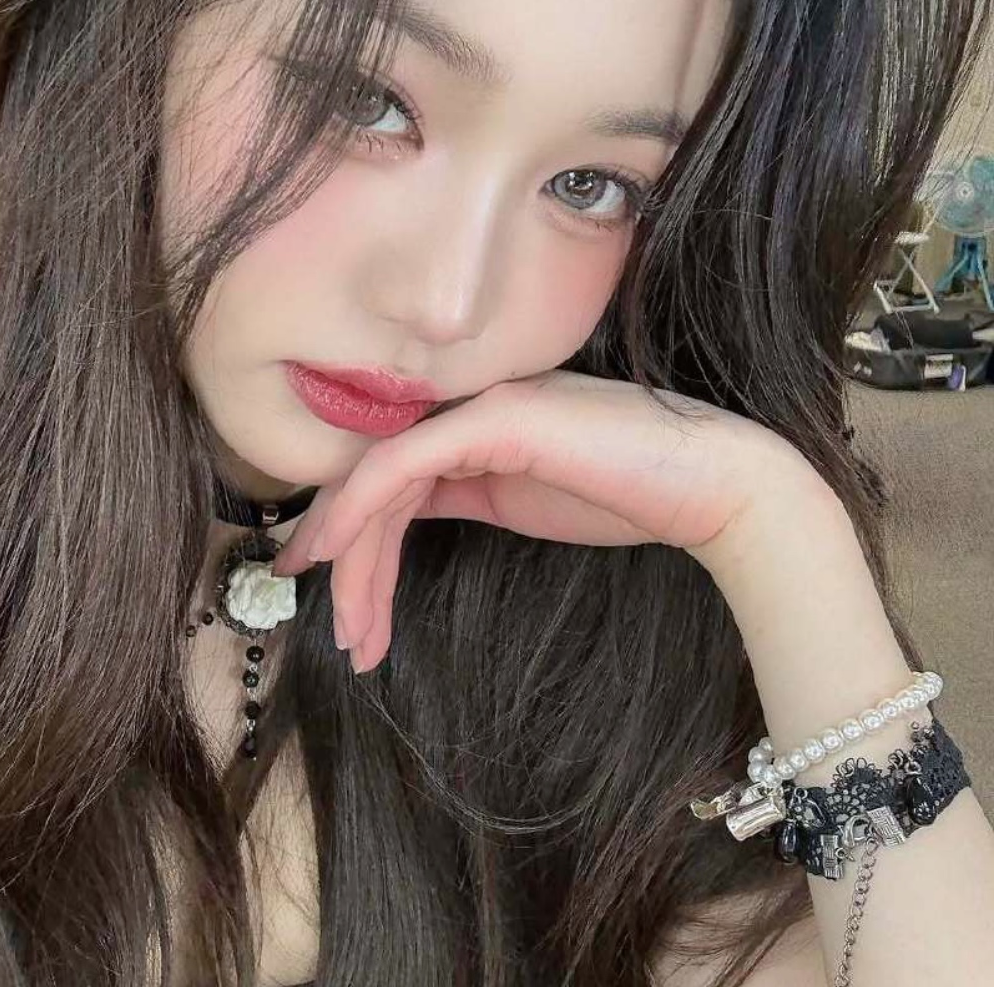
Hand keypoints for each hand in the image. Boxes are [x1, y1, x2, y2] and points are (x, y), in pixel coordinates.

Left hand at [271, 370, 811, 672]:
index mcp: (473, 419)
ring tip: (353, 638)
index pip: (391, 471)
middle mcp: (467, 403)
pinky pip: (401, 465)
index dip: (348, 526)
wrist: (714, 484)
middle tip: (339, 634)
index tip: (327, 587)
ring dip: (357, 565)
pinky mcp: (493, 419)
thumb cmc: (631, 495)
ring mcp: (480, 404)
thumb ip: (461, 493)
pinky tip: (341, 565)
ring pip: (380, 480)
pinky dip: (360, 514)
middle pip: (377, 479)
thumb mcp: (521, 500)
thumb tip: (400, 517)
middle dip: (349, 562)